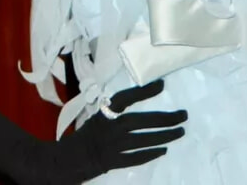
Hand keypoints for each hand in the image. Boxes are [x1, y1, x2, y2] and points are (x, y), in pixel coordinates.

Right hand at [21, 79, 186, 184]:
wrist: (62, 161)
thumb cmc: (81, 138)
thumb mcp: (97, 119)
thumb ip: (115, 113)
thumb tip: (138, 103)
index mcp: (104, 113)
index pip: (126, 98)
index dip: (145, 91)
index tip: (162, 85)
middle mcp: (109, 127)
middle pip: (143, 120)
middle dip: (166, 118)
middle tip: (183, 115)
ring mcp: (112, 145)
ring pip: (144, 139)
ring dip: (165, 135)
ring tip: (180, 131)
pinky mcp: (112, 161)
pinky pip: (136, 157)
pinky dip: (151, 153)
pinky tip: (164, 149)